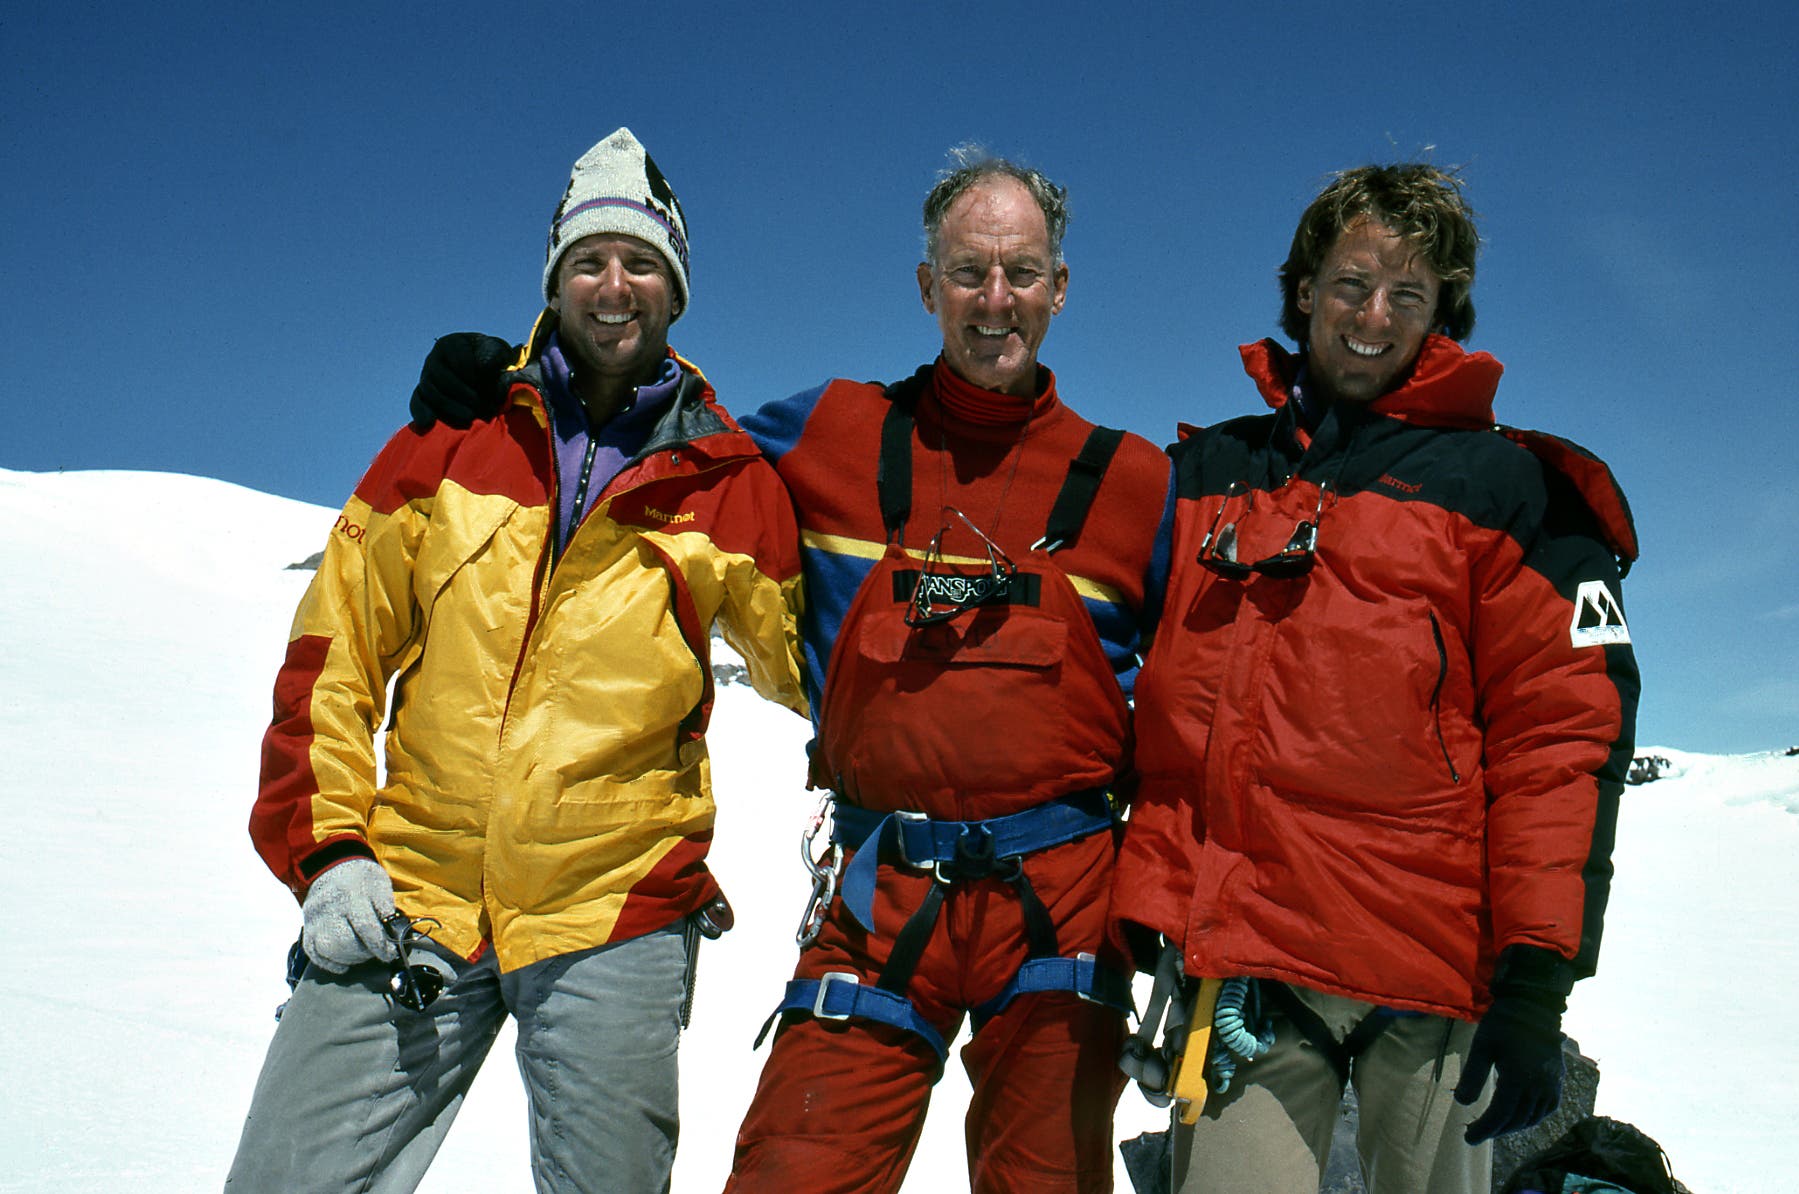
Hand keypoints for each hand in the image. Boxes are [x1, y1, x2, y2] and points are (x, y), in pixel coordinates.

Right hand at [301, 858, 397, 972]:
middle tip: (375, 952)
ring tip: (361, 954)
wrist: (332, 866)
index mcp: (352, 895)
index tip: (390, 954)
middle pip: (344, 942)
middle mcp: (329, 908)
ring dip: (348, 959)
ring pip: (327, 949)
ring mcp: (315, 919)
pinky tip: (343, 963)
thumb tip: (396, 936)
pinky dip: (329, 962)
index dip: (380, 945)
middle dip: (364, 953)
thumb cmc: (361, 878)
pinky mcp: (307, 926)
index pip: (366, 927)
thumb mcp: (380, 885)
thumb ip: (387, 910)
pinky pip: (313, 953)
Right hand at [409, 333, 513, 429]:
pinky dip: (421, 412)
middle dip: (464, 395)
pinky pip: (417, 402)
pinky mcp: (423, 393)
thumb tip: (483, 367)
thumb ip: (493, 355)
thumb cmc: (492, 358)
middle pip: (443, 378)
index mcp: (452, 343)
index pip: (459, 359)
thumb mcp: (497, 351)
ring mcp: (427, 376)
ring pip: (430, 392)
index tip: (488, 387)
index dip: (472, 374)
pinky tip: (427, 423)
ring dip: (450, 407)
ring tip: (471, 418)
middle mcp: (435, 358)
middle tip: (484, 407)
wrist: (486, 370)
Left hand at [1454, 944, 1572, 1142]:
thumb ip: (1472, 1076)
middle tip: (1475, 1133)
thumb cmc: (1502, 1025)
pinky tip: (1516, 1117)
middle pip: (1515, 1120)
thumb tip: (1461, 1102)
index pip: (1500, 1115)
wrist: (1533, 1007)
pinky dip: (1529, 1118)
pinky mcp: (1557, 1081)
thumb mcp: (1481, 1047)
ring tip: (1492, 1127)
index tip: (1467, 1137)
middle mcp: (1539, 1086)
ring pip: (1531, 1118)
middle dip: (1494, 1130)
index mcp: (1519, 1078)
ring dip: (1510, 1126)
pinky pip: (1546, 1110)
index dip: (1484, 1129)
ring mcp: (1552, 1085)